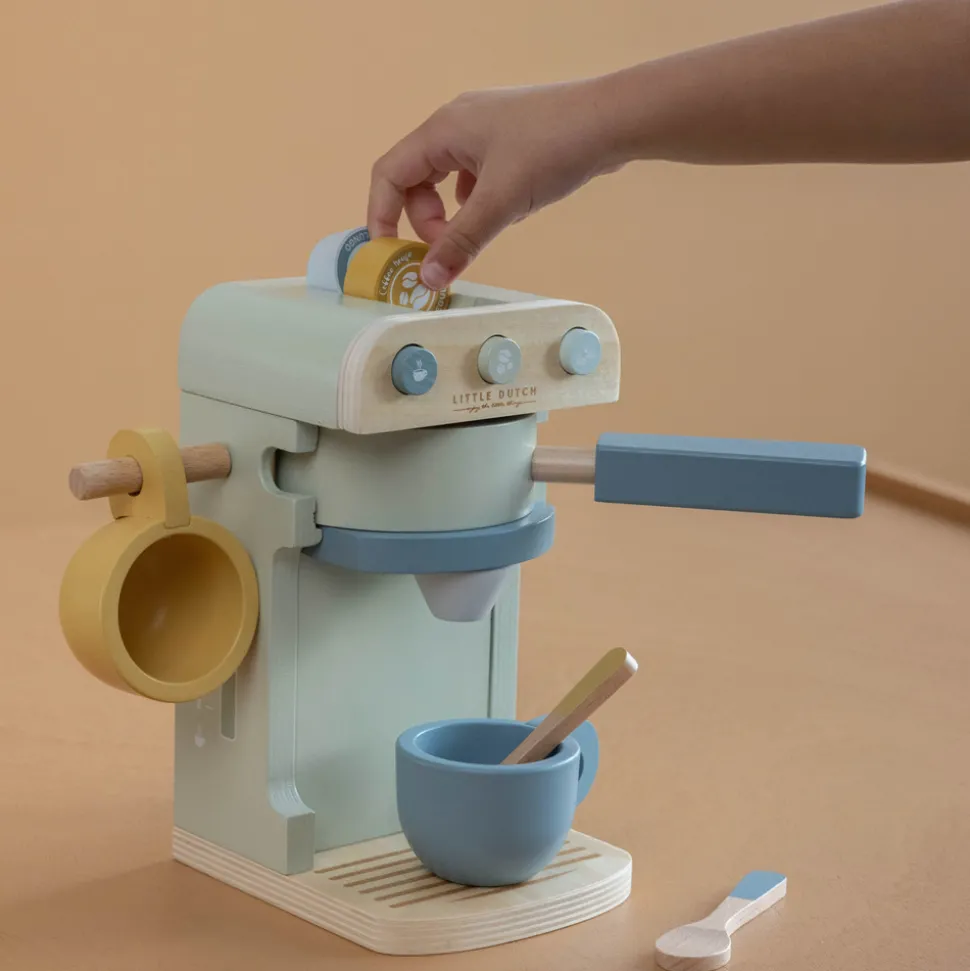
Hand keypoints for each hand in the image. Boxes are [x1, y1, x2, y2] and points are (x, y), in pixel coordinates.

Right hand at [367, 80, 623, 288]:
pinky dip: (481, 204)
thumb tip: (426, 280)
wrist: (613, 121)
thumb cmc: (551, 151)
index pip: (389, 174)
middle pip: (417, 181)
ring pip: (448, 182)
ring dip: (455, 216)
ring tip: (481, 234)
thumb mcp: (501, 202)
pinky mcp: (509, 141)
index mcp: (443, 131)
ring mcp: (484, 131)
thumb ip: (461, 242)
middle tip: (451, 251)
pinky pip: (477, 179)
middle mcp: (456, 126)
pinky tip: (507, 214)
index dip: (381, 216)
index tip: (390, 256)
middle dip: (426, 222)